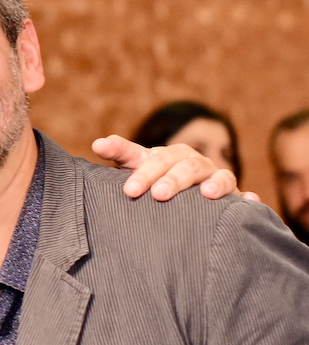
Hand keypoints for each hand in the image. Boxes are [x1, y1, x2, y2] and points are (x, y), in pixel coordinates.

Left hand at [91, 134, 255, 200]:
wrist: (186, 192)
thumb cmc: (155, 179)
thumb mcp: (136, 167)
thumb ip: (120, 154)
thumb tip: (97, 143)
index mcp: (167, 156)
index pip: (151, 157)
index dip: (135, 165)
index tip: (120, 177)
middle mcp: (193, 162)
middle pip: (184, 165)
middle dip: (169, 179)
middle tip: (154, 194)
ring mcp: (215, 177)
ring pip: (217, 176)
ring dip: (212, 184)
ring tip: (205, 194)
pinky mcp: (234, 196)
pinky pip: (243, 196)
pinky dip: (246, 198)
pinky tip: (248, 201)